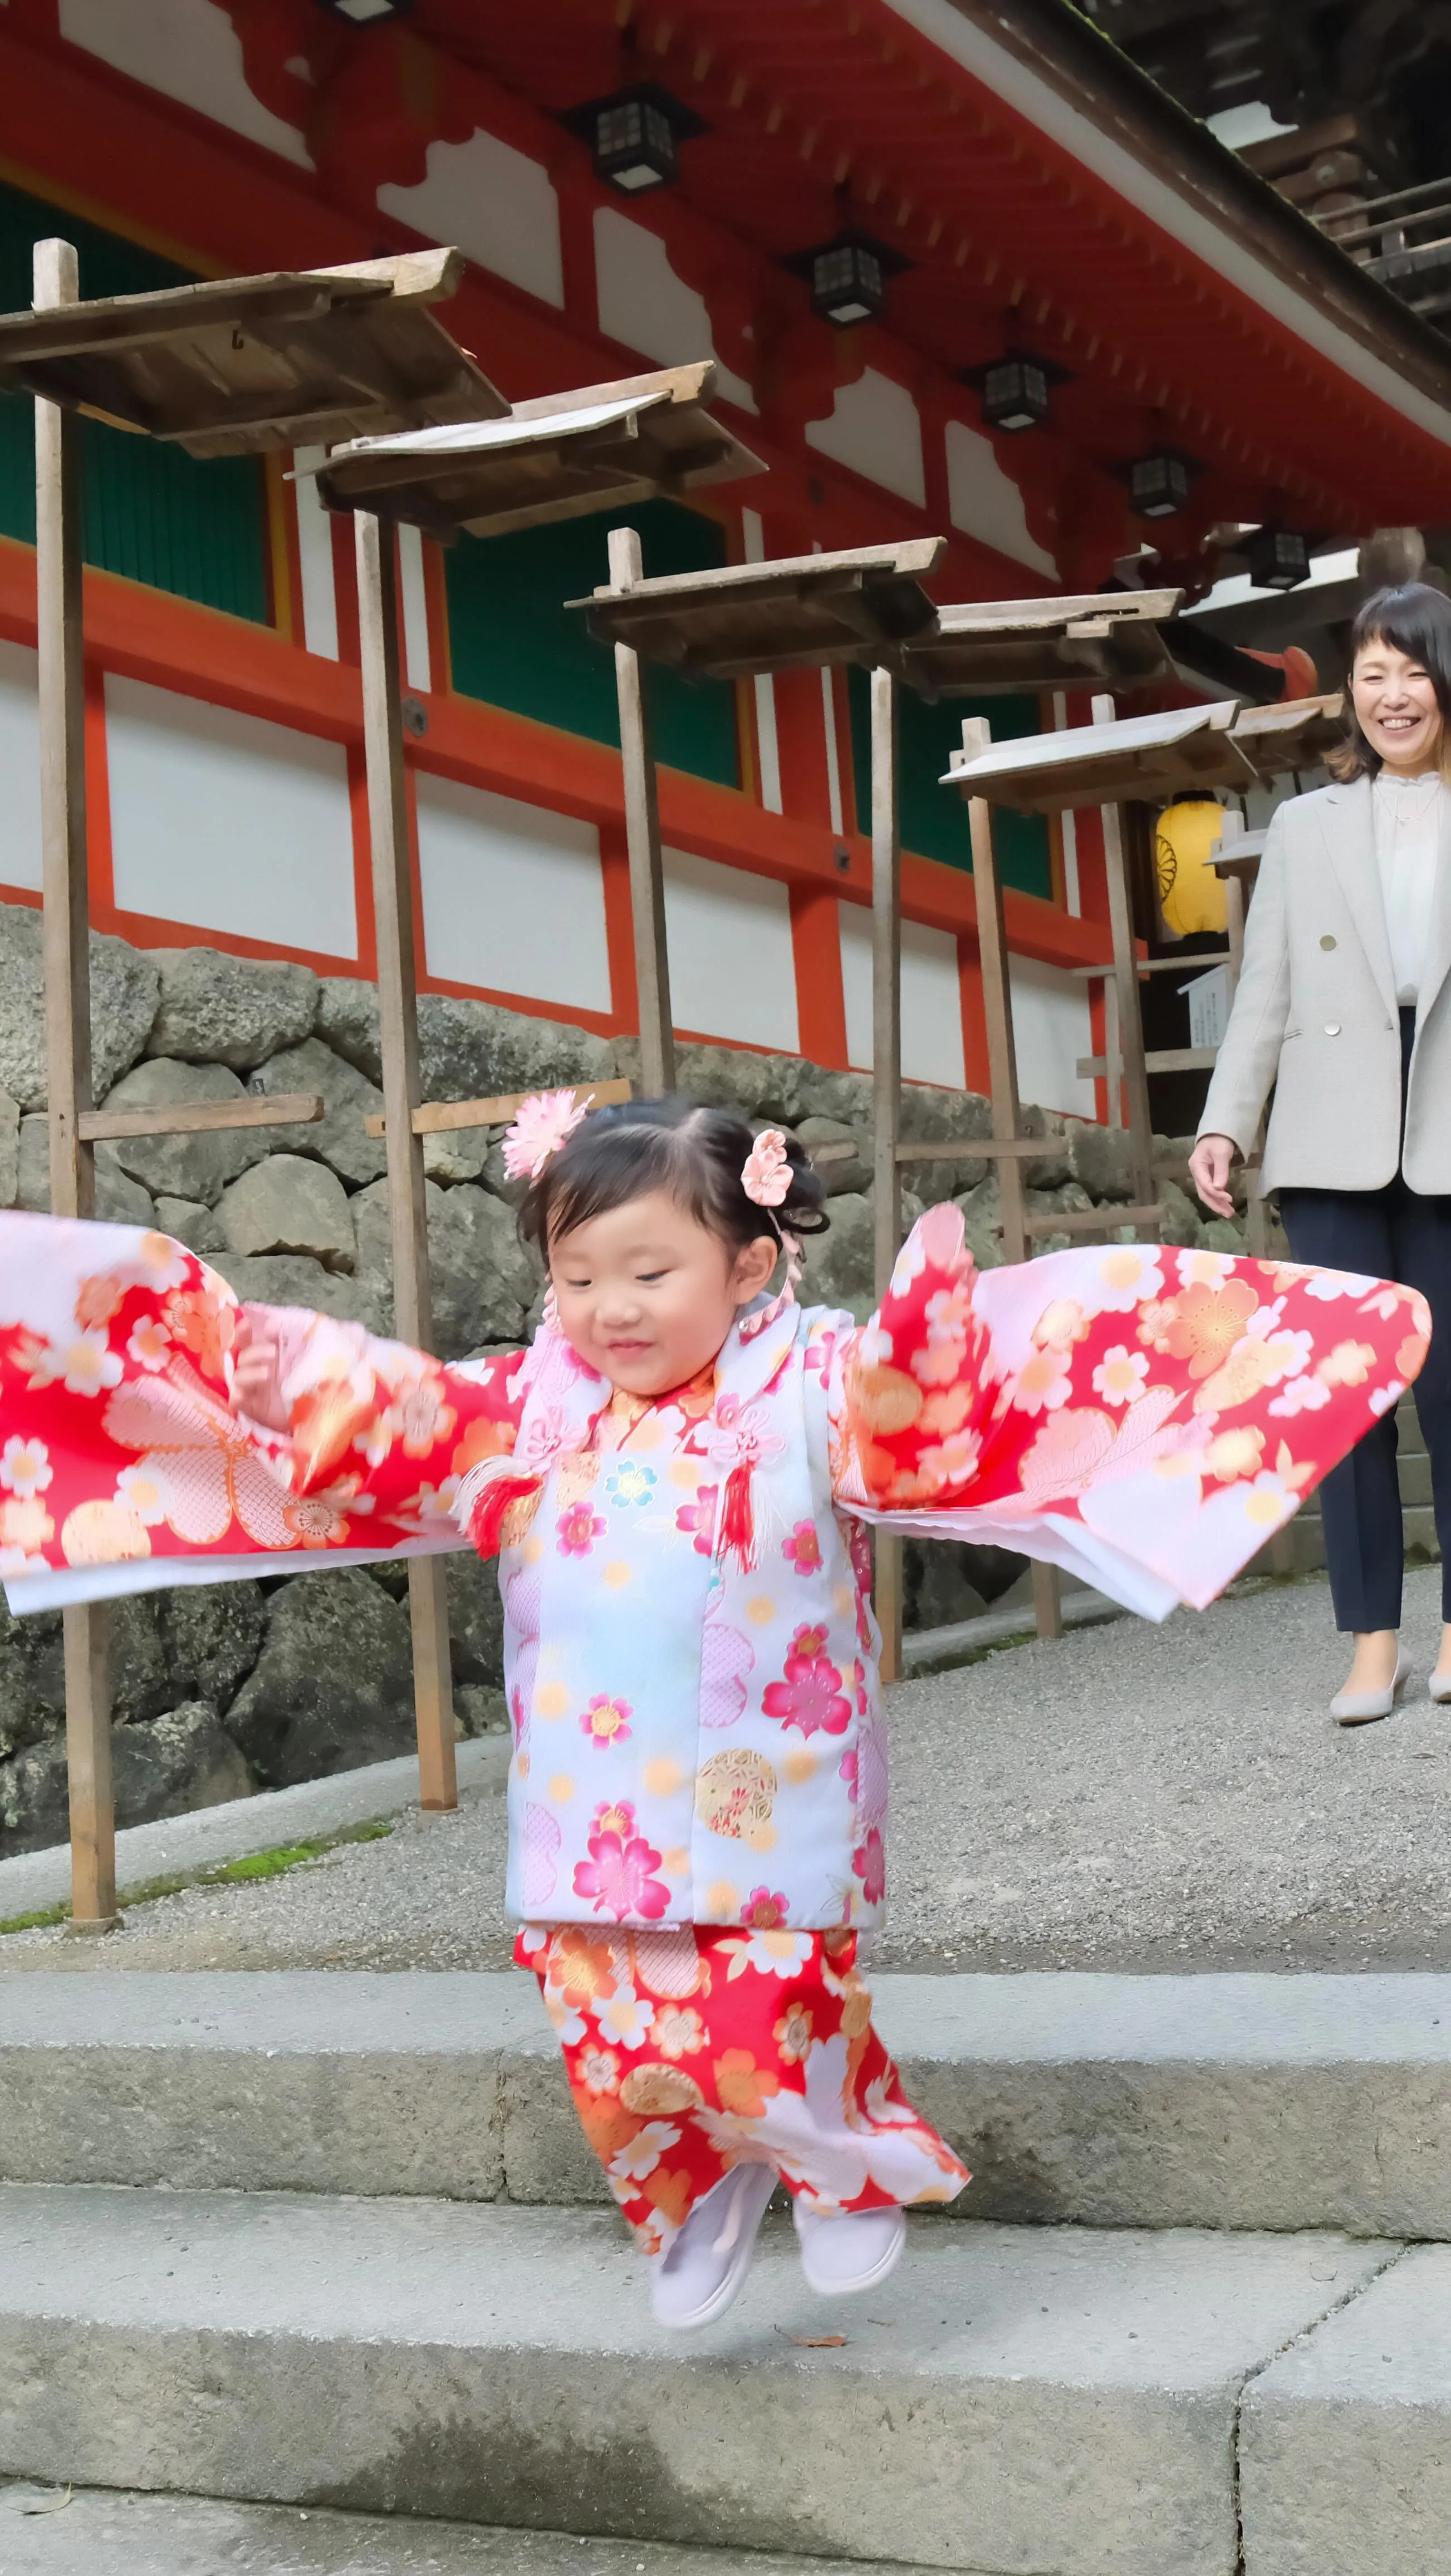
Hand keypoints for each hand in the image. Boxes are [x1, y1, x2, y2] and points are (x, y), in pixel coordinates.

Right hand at [230, 1310, 288, 1432]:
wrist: (305, 1414)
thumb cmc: (295, 1384)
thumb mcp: (291, 1359)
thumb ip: (280, 1341)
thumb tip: (271, 1323)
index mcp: (259, 1360)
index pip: (245, 1343)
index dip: (242, 1333)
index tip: (246, 1323)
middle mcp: (251, 1373)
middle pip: (242, 1359)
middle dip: (254, 1353)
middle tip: (273, 1352)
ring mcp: (248, 1391)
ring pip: (238, 1378)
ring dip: (250, 1373)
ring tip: (267, 1373)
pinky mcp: (250, 1409)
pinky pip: (237, 1401)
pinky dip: (238, 1397)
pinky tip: (242, 1395)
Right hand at [1188, 1133, 1236, 1218]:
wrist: (1217, 1134)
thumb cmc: (1219, 1141)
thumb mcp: (1221, 1153)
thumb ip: (1221, 1170)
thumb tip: (1219, 1188)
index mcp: (1196, 1166)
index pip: (1205, 1184)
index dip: (1216, 1193)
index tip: (1229, 1199)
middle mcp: (1196, 1173)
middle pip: (1204, 1193)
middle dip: (1216, 1204)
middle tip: (1229, 1214)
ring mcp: (1201, 1177)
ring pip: (1207, 1194)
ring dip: (1217, 1204)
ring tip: (1229, 1213)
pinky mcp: (1207, 1178)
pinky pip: (1211, 1191)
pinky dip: (1218, 1199)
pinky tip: (1225, 1205)